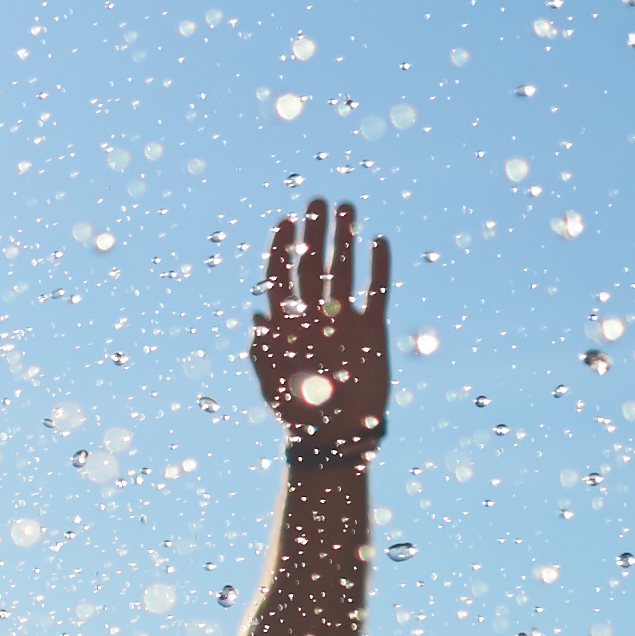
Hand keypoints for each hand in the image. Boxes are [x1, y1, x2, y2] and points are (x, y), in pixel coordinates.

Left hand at [250, 194, 394, 462]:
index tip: (285, 219)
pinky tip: (378, 241)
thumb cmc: (297, 413)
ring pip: (344, 270)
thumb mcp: (274, 381)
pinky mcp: (372, 329)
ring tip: (349, 208)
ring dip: (346, 240)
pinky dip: (377, 267)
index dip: (282, 248)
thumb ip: (264, 349)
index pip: (280, 277)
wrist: (335, 435)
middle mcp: (314, 316)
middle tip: (318, 200)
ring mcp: (343, 319)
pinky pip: (375, 291)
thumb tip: (256, 312)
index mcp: (286, 325)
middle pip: (313, 265)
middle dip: (315, 232)